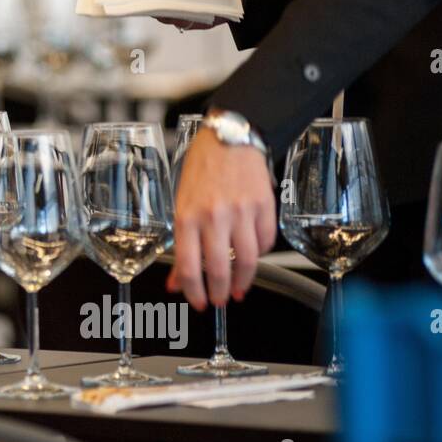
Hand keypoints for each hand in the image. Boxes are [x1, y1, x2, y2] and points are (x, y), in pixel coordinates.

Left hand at [167, 127, 276, 309]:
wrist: (229, 138)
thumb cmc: (201, 169)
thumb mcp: (181, 204)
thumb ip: (181, 244)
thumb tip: (176, 281)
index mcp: (187, 216)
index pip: (189, 266)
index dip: (194, 292)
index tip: (198, 302)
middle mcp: (213, 216)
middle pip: (219, 269)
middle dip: (220, 293)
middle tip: (221, 301)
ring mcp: (241, 211)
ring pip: (247, 260)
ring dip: (243, 281)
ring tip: (239, 288)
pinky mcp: (264, 206)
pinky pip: (265, 242)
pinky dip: (260, 255)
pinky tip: (252, 257)